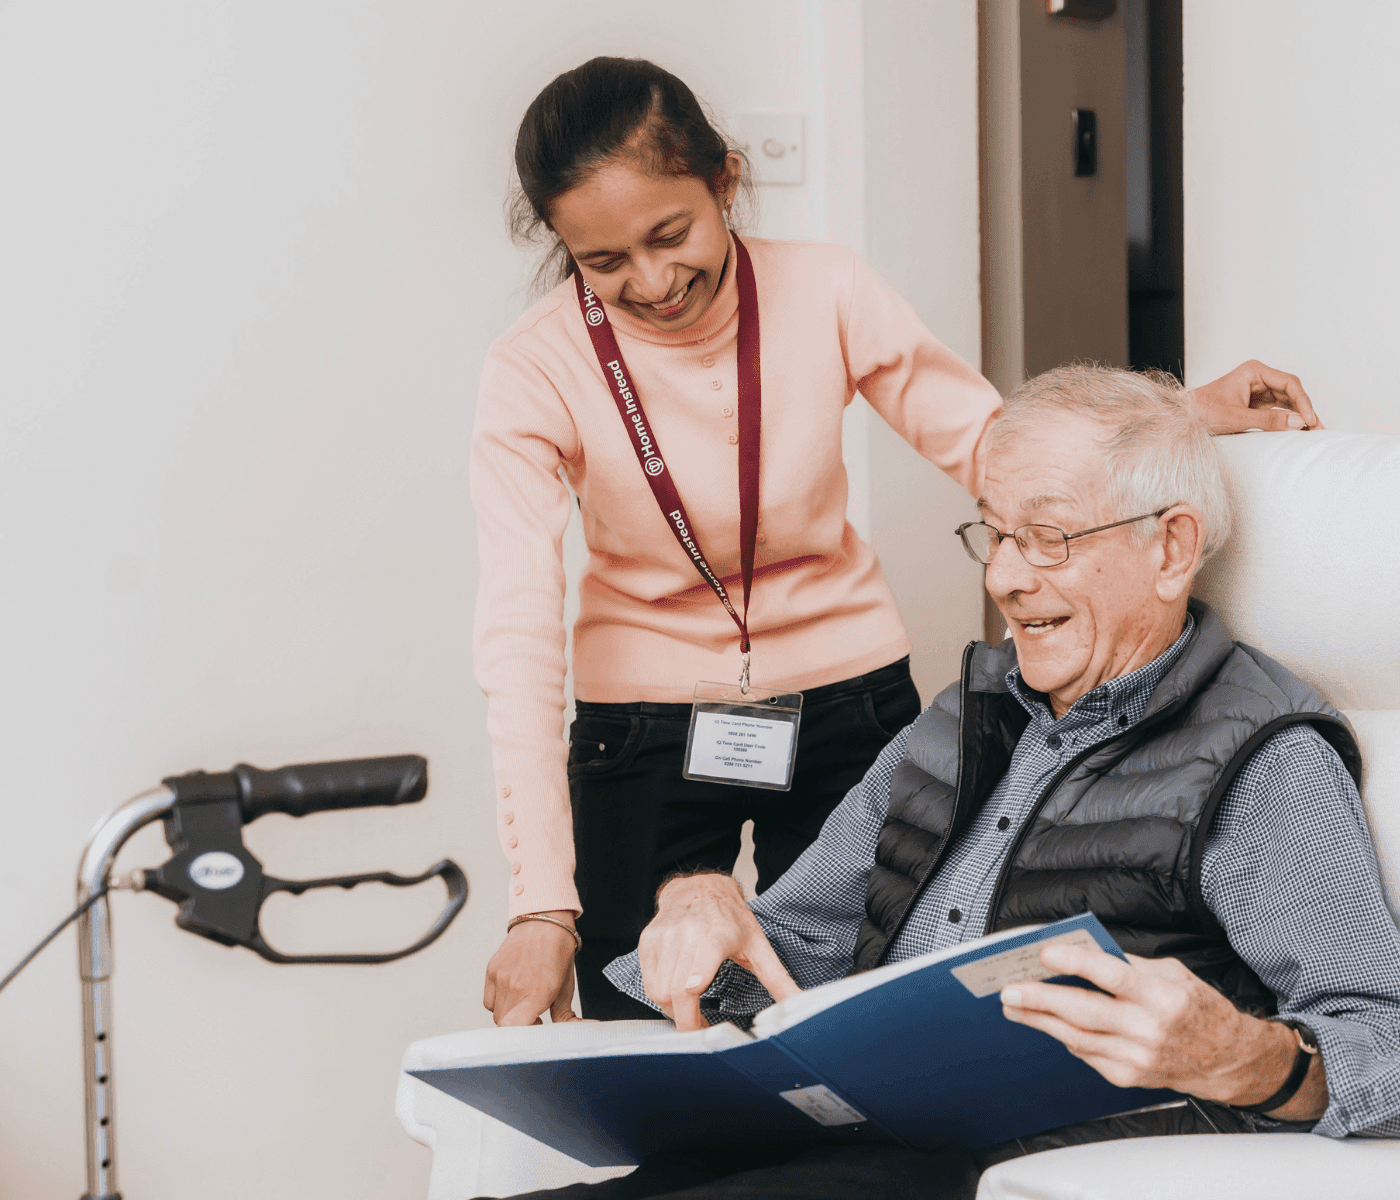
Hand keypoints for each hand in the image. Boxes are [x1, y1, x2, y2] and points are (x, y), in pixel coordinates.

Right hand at [483, 911, 580, 1025]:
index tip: (535, 1028)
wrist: (544, 919)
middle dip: (520, 1026)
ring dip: (509, 1014)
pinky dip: (499, 1002)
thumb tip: (569, 1030)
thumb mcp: (566, 984)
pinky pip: (489, 1000)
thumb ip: (564, 1014)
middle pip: (505, 1025)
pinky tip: (513, 992)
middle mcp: (515, 987)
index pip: (513, 1028)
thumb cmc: (558, 950)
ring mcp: (500, 978)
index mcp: (537, 993)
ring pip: (496, 1013)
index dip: (521, 1036)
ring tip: (524, 1002)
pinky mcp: (491, 970)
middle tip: (534, 1016)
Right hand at [637, 873, 798, 1031]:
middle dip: (686, 1021)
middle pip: (675, 993)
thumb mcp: (758, 945)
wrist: (700, 887)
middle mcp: (686, 935)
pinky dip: (661, 995)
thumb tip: (799, 1003)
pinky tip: (677, 993)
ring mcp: (664, 938)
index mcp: (715, 937)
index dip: (692, 1000)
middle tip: (700, 1030)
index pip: (696, 974)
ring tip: (690, 1009)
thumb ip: (778, 978)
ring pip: (658, 991)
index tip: (700, 1025)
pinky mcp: (648, 941)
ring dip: (673, 1010)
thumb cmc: (731, 917)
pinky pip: (648, 981)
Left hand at [1000, 943, 1325, 1118]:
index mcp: (1163, 996)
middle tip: (1010, 988)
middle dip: (1041, 999)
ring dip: (1040, 1020)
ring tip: (1013, 1005)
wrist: (1227, 1060)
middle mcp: (1149, 1029)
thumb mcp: (1173, 974)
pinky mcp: (1128, 1076)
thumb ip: (1128, 964)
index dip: (1076, 962)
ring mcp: (1137, 1057)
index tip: (1046, 952)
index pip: (1111, 975)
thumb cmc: (1198, 1009)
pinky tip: (1046, 1023)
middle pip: (1085, 1012)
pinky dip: (1063, 1036)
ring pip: (1077, 1037)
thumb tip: (1081, 951)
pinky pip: (1086, 1054)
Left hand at [1188, 360, 1322, 432]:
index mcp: (1253, 371)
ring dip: (1300, 416)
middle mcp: (1259, 377)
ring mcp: (1259, 390)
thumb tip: (1299, 423)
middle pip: (1292, 392)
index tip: (1310, 420)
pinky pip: (1279, 410)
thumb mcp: (1236, 419)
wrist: (1182, 418)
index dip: (1303, 402)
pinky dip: (1289, 420)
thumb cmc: (1202, 412)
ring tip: (1314, 433)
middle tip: (1319, 430)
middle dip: (1305, 410)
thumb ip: (1267, 421)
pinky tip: (1300, 432)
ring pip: (1288, 402)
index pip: (1289, 383)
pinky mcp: (1257, 404)